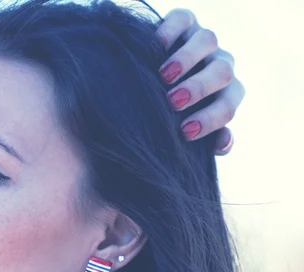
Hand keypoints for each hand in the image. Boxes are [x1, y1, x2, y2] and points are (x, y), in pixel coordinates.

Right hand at [156, 8, 244, 155]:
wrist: (150, 81)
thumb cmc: (172, 115)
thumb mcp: (188, 127)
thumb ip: (208, 139)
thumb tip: (224, 144)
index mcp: (224, 93)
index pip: (228, 105)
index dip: (210, 119)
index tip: (185, 132)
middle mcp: (218, 65)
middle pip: (222, 72)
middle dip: (198, 88)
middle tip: (173, 102)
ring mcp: (202, 42)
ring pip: (207, 41)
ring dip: (186, 60)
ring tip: (163, 76)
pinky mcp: (184, 22)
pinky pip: (182, 20)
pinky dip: (169, 31)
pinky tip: (154, 48)